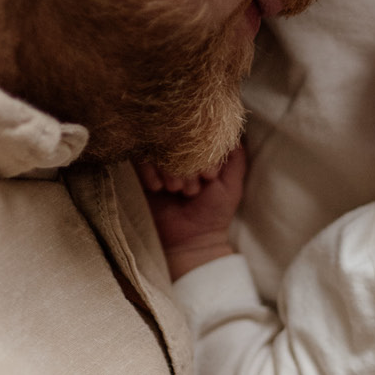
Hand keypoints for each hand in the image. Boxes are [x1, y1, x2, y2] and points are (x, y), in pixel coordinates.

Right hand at [137, 144, 247, 278]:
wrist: (188, 241)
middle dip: (185, 163)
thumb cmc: (213, 214)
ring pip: (157, 147)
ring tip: (175, 190)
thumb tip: (235, 133)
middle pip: (176, 139)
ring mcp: (158, 163)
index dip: (206, 152)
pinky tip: (157, 189)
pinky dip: (149, 171)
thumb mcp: (231, 186)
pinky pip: (138, 158)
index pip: (200, 135)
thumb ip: (236, 160)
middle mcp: (178, 156)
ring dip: (167, 168)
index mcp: (200, 155)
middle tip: (191, 189)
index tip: (210, 176)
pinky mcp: (139, 173)